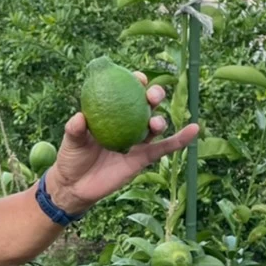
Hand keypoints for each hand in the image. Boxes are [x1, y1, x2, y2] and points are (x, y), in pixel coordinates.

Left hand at [44, 72, 199, 214]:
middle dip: (153, 95)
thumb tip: (80, 118)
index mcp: (112, 111)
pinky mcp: (144, 157)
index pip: (127, 92)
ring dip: (159, 120)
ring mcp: (138, 139)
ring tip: (155, 123)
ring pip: (155, 125)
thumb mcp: (71, 141)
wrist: (76, 186)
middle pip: (146, 104)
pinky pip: (165, 147)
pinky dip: (181, 139)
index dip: (136, 82)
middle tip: (152, 96)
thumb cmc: (71, 158)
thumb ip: (75, 129)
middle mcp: (128, 122)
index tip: (138, 78)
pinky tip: (194, 129)